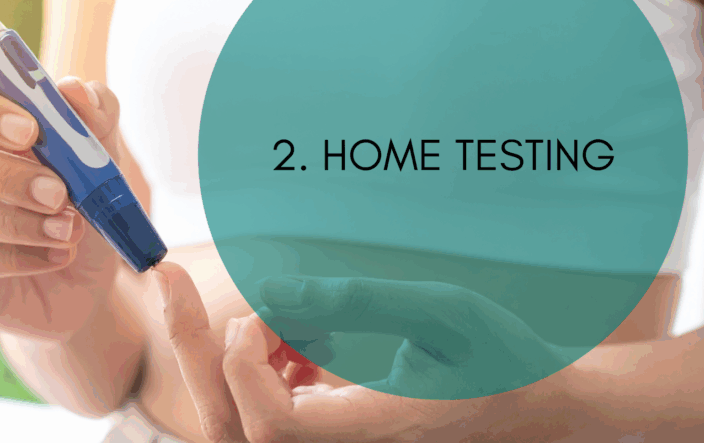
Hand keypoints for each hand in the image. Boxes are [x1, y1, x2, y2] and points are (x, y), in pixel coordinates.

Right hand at [0, 68, 126, 338]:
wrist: (83, 278)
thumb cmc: (78, 203)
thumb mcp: (101, 156)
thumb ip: (95, 115)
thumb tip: (74, 88)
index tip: (29, 129)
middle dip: (5, 174)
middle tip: (59, 192)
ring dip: (20, 221)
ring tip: (69, 229)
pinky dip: (22, 257)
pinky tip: (58, 255)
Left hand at [156, 264, 572, 442]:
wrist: (538, 408)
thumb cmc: (503, 359)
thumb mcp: (443, 313)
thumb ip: (356, 301)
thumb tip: (272, 291)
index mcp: (373, 436)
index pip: (270, 426)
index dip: (245, 365)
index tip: (267, 312)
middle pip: (237, 428)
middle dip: (198, 351)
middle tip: (166, 278)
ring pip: (247, 423)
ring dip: (235, 359)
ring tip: (279, 315)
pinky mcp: (334, 440)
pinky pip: (273, 418)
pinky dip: (266, 369)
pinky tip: (299, 336)